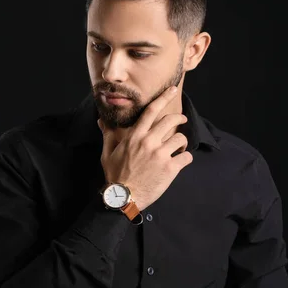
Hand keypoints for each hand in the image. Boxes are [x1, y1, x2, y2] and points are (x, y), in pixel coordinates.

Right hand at [97, 86, 192, 210]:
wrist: (123, 197)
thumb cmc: (115, 175)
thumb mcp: (108, 153)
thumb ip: (108, 135)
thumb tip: (101, 121)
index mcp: (135, 136)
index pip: (151, 111)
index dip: (163, 98)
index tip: (171, 90)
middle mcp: (149, 142)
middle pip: (171, 120)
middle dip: (180, 118)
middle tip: (182, 120)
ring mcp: (160, 155)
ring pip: (181, 138)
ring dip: (181, 142)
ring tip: (178, 148)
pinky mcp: (170, 168)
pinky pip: (186, 157)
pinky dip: (185, 158)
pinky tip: (180, 161)